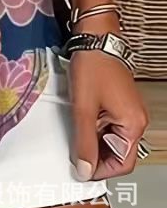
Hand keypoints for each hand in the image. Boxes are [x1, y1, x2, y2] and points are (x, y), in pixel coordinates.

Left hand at [68, 45, 148, 181]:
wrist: (94, 37)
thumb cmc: (92, 66)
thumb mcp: (83, 108)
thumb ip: (84, 142)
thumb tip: (84, 169)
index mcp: (133, 124)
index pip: (122, 163)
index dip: (100, 170)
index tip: (79, 169)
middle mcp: (135, 119)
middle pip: (117, 152)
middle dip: (95, 154)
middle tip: (73, 151)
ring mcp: (127, 110)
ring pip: (111, 138)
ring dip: (93, 140)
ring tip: (74, 132)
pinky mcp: (118, 102)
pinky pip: (108, 124)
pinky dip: (94, 127)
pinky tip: (79, 120)